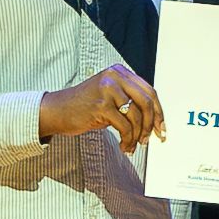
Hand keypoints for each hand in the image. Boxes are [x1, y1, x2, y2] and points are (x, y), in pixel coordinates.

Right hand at [38, 65, 164, 150]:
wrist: (57, 110)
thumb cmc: (85, 107)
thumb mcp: (110, 96)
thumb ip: (129, 100)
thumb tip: (155, 120)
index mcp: (119, 72)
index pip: (149, 91)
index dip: (158, 112)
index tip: (161, 128)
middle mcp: (114, 77)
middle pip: (146, 101)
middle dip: (151, 124)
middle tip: (150, 139)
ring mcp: (107, 90)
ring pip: (136, 116)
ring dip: (137, 135)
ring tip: (133, 145)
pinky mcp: (101, 105)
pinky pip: (124, 126)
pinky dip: (127, 140)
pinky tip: (124, 146)